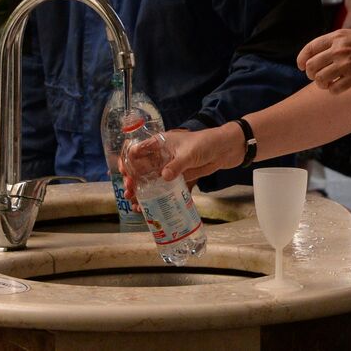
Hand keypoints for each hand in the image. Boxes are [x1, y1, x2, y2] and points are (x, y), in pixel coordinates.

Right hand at [120, 126, 239, 205]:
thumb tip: (164, 177)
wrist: (226, 149)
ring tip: (134, 204)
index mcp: (160, 143)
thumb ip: (177, 164)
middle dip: (131, 180)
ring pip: (148, 181)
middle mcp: (160, 156)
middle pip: (139, 168)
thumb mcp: (190, 152)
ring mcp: (168, 168)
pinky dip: (154, 198)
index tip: (124, 171)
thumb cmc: (206, 143)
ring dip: (140, 192)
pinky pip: (161, 189)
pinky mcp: (176, 178)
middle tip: (129, 192)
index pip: (137, 149)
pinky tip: (147, 208)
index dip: (127, 160)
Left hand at [296, 25, 350, 91]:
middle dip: (311, 73)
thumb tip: (318, 52)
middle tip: (317, 76)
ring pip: (320, 79)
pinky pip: (333, 89)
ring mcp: (346, 65)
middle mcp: (339, 50)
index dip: (301, 59)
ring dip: (321, 84)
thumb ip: (336, 41)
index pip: (310, 48)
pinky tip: (338, 87)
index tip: (300, 66)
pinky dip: (333, 90)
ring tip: (328, 83)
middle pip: (311, 66)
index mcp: (338, 37)